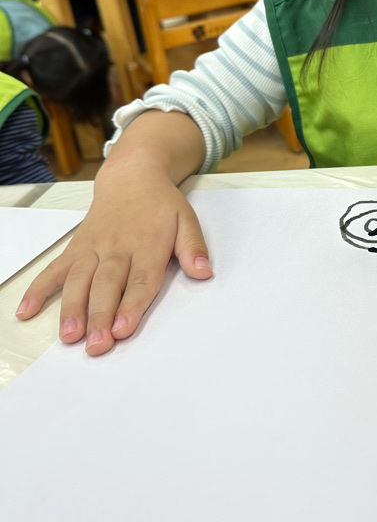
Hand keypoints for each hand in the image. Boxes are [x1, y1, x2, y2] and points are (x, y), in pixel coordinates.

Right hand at [15, 169, 211, 355]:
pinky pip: (55, 269)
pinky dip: (39, 289)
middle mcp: (117, 248)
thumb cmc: (160, 205)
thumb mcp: (186, 220)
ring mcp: (93, 248)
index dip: (131, 306)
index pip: (140, 280)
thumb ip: (193, 247)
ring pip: (80, 280)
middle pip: (107, 285)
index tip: (123, 329)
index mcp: (147, 245)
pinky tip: (27, 311)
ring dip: (72, 309)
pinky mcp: (76, 248)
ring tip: (69, 335)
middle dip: (100, 316)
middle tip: (97, 344)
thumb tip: (204, 272)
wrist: (131, 177)